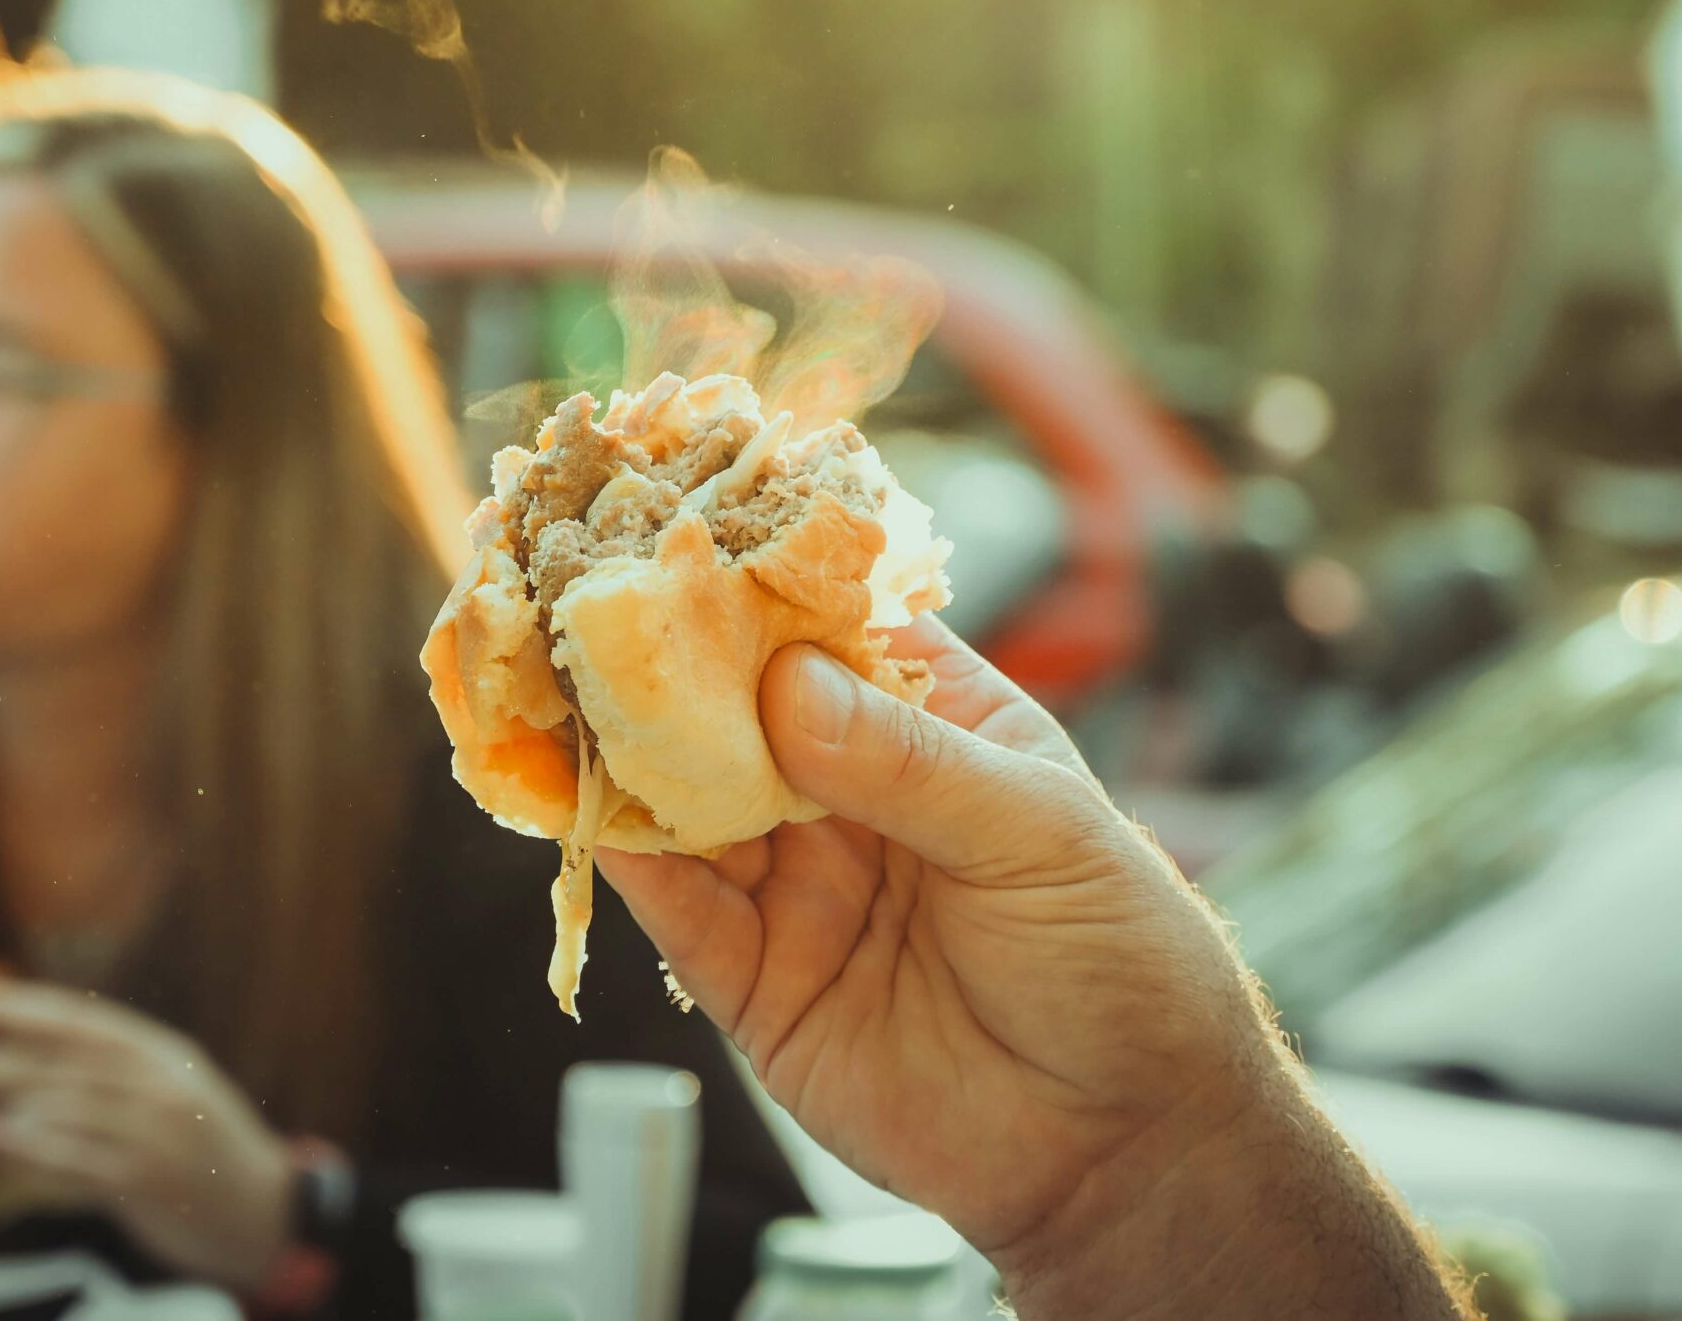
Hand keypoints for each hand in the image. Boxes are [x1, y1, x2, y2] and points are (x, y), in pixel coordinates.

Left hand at [0, 984, 292, 1290]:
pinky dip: (27, 1148)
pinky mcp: (148, 1180)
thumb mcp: (167, 1096)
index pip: (80, 1019)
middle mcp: (161, 1084)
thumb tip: (18, 1064)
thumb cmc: (202, 1153)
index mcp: (162, 1054)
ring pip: (64, 1101)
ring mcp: (157, 1131)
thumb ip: (107, 1078)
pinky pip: (76, 1160)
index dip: (16, 1006)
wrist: (264, 1212)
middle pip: (62, 1057)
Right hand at [600, 617, 1463, 1320]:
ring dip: (622, 749)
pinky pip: (677, 908)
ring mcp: (799, 882)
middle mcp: (850, 789)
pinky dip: (621, 856)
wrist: (1126, 1148)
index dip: (753, 581)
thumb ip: (911, 765)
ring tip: (555, 686)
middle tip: (582, 598)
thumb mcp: (1038, 834)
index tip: (674, 532)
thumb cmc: (1124, 960)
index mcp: (933, 720)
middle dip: (659, 657)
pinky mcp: (758, 982)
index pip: (826, 626)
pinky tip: (580, 804)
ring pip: (687, 799)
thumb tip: (785, 691)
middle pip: (733, 707)